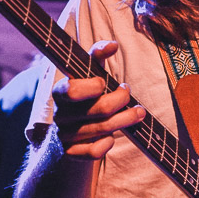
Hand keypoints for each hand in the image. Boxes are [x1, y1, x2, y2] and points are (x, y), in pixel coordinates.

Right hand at [51, 40, 145, 159]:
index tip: (104, 83)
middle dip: (122, 100)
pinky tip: (111, 136)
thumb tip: (113, 44)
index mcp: (60, 92)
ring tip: (138, 112)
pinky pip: (95, 152)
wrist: (67, 131)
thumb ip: (97, 55)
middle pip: (100, 109)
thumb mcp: (87, 73)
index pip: (73, 90)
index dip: (93, 86)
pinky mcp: (71, 153)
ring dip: (126, 119)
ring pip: (103, 129)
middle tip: (130, 94)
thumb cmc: (84, 96)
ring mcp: (64, 135)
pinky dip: (107, 143)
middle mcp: (59, 114)